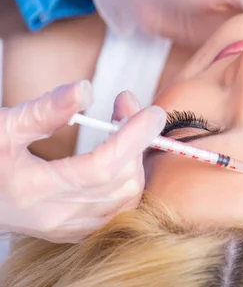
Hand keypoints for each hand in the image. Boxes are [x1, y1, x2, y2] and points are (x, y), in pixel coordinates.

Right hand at [0, 81, 165, 242]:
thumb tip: (86, 90)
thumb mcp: (3, 127)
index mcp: (36, 190)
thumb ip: (44, 109)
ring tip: (122, 124)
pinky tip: (117, 151)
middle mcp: (56, 216)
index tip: (152, 112)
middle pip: (120, 184)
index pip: (102, 168)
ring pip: (126, 200)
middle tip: (125, 105)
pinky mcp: (73, 228)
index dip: (133, 137)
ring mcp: (66, 227)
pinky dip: (128, 178)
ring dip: (135, 159)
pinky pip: (118, 209)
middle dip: (135, 140)